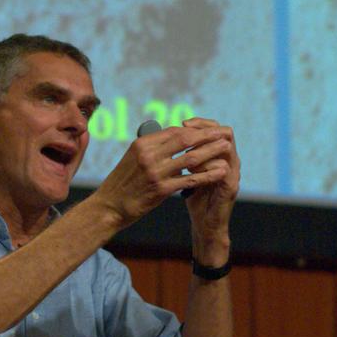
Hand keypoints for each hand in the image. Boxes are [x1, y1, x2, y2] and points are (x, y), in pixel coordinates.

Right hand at [91, 121, 233, 227]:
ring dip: (211, 151)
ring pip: (191, 157)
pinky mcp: (161, 189)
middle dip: (207, 135)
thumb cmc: (122, 183)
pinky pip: (189, 179)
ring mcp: (155, 172)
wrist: (109, 207)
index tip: (209, 131)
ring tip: (227, 148)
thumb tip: (174, 137)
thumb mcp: (133, 158)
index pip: (174, 131)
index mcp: (142, 144)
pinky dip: (207, 175)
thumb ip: (153, 148)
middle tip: (223, 132)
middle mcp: (149, 154)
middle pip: (185, 139)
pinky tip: (220, 172)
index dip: (194, 130)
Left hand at [180, 118, 239, 259]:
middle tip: (185, 133)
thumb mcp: (189, 172)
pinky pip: (223, 169)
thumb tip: (167, 137)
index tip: (182, 123)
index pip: (216, 128)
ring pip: (225, 148)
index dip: (201, 123)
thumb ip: (185, 155)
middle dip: (204, 131)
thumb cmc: (195, 196)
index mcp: (221, 155)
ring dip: (204, 148)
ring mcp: (234, 173)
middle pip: (225, 133)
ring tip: (187, 155)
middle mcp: (231, 160)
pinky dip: (206, 166)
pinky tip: (191, 170)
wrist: (205, 224)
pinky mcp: (231, 187)